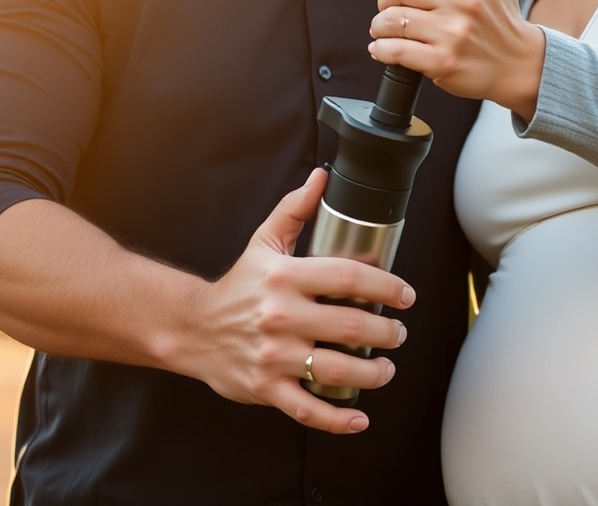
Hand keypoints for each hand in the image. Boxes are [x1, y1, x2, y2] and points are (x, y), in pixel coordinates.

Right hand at [175, 169, 413, 434]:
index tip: (405, 295)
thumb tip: (320, 178)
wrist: (193, 329)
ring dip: (374, 372)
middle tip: (398, 334)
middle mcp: (281, 316)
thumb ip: (294, 210)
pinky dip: (338, 419)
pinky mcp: (267, 388)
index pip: (348, 278)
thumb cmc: (237, 287)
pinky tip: (360, 418)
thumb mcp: (264, 243)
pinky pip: (308, 409)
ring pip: (338, 369)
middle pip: (352, 327)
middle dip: (387, 333)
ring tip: (386, 367)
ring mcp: (275, 356)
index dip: (386, 287)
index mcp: (285, 277)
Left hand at [369, 0, 544, 114]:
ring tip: (392, 27)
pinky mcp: (442, 62)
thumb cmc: (501, 12)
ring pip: (389, 18)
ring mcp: (453, 32)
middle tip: (395, 4)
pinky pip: (392, 49)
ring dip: (382, 25)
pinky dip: (382, 49)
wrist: (517, 64)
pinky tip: (389, 47)